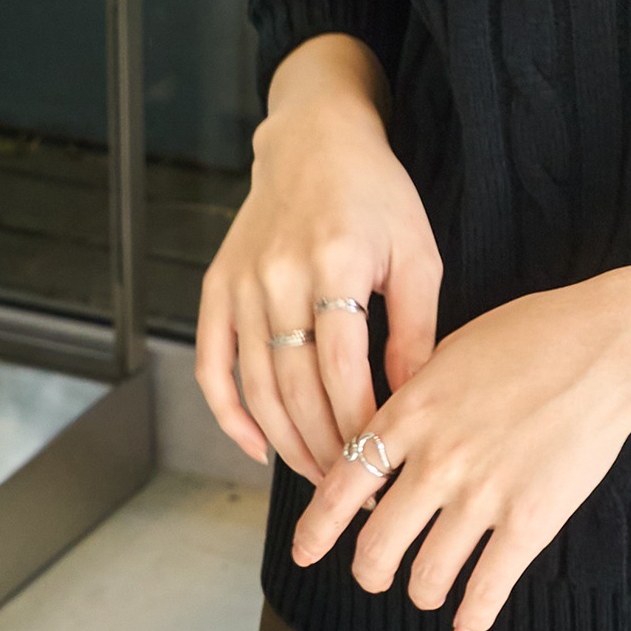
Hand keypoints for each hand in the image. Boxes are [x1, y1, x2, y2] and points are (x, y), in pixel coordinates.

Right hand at [194, 36, 443, 485]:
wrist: (315, 140)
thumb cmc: (378, 196)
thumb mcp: (417, 253)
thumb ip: (415, 329)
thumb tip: (409, 402)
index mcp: (335, 265)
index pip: (343, 373)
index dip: (360, 430)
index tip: (384, 468)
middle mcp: (278, 276)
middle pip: (295, 390)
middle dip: (325, 450)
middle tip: (353, 490)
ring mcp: (241, 283)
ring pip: (255, 387)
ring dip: (285, 443)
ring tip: (319, 478)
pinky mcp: (217, 286)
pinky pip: (213, 364)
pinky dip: (230, 414)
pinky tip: (259, 448)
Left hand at [289, 268, 630, 630]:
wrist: (606, 348)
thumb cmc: (536, 335)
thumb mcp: (452, 351)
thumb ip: (416, 397)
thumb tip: (389, 433)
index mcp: (410, 413)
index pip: (341, 487)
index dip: (316, 530)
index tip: (305, 552)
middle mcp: (436, 460)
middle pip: (375, 546)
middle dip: (369, 572)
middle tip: (376, 575)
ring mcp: (482, 494)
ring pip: (426, 577)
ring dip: (422, 592)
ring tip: (428, 590)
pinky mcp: (529, 521)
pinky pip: (486, 588)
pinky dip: (472, 615)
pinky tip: (468, 622)